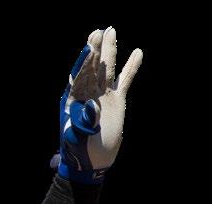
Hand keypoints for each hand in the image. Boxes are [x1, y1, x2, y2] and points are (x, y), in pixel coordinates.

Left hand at [51, 27, 142, 183]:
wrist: (92, 163)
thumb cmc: (79, 152)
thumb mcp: (78, 139)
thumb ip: (84, 123)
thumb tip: (92, 106)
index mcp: (73, 100)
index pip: (78, 75)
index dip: (84, 60)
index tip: (89, 45)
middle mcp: (87, 93)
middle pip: (92, 67)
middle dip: (95, 49)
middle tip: (99, 31)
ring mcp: (103, 95)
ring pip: (107, 69)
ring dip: (110, 51)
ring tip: (111, 31)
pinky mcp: (116, 101)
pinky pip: (124, 81)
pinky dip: (131, 68)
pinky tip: (137, 53)